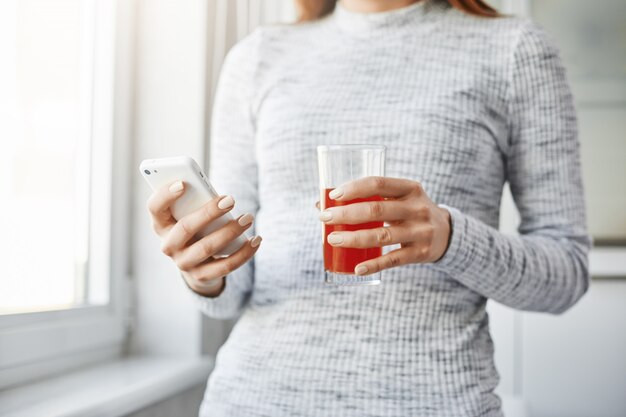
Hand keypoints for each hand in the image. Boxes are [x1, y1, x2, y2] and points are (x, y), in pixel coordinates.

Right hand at [147, 180, 261, 296]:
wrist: (196, 263)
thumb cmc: (195, 227)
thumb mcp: (189, 214)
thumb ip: (196, 204)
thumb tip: (220, 198)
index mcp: (161, 225)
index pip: (155, 208)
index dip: (165, 195)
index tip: (183, 183)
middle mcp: (168, 245)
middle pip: (185, 228)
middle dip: (209, 212)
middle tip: (231, 199)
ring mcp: (183, 263)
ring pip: (207, 247)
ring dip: (230, 232)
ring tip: (248, 218)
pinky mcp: (201, 276)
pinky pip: (225, 266)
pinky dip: (244, 252)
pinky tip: (256, 240)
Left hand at [318, 177, 450, 275]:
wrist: (447, 233)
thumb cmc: (409, 212)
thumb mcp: (399, 199)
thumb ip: (368, 199)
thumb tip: (320, 203)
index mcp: (410, 188)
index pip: (378, 183)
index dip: (354, 188)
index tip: (333, 195)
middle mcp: (417, 208)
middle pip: (375, 210)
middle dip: (346, 214)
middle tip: (325, 218)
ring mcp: (420, 231)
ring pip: (381, 236)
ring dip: (353, 239)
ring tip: (332, 240)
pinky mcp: (420, 253)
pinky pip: (393, 260)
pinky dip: (373, 265)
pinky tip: (356, 268)